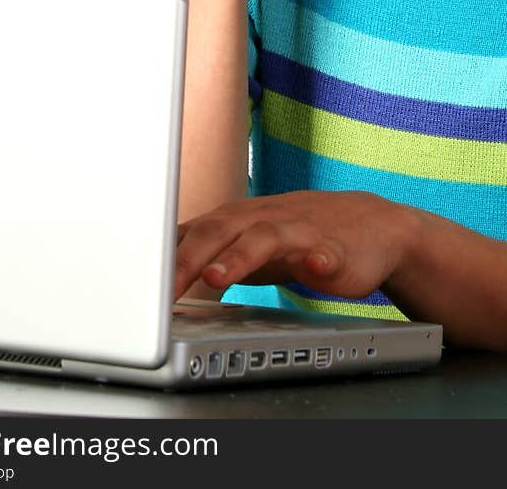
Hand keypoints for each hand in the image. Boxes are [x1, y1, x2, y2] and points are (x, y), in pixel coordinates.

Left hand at [174, 191, 417, 301]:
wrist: (373, 226)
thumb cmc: (301, 234)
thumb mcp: (248, 240)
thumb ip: (208, 249)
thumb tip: (157, 268)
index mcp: (240, 219)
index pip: (193, 229)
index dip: (163, 253)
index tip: (134, 280)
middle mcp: (266, 218)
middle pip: (221, 228)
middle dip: (188, 257)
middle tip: (162, 287)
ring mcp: (302, 231)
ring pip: (266, 237)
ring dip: (240, 256)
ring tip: (218, 278)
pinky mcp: (338, 250)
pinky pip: (329, 253)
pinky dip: (320, 259)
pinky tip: (316, 267)